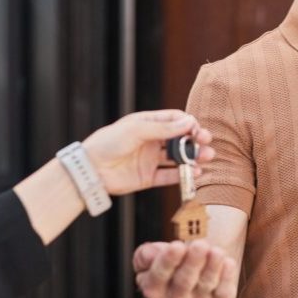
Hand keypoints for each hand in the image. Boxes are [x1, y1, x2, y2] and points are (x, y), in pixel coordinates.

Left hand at [82, 110, 214, 194]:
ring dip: (193, 157)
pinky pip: (170, 175)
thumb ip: (164, 128)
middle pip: (179, 139)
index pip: (174, 120)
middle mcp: (151, 141)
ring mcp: (151, 159)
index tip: (196, 129)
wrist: (90, 169)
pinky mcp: (149, 177)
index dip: (188, 123)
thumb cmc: (109, 142)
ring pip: (178, 157)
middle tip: (207, 142)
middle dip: (195, 140)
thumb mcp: (137, 130)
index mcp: (147, 124)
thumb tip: (189, 121)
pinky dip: (183, 174)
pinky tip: (195, 172)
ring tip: (206, 157)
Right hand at [133, 239, 237, 297]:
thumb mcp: (151, 263)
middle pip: (184, 282)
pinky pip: (223, 290)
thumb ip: (145, 256)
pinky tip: (228, 262)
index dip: (167, 262)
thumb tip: (149, 254)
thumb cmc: (168, 271)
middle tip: (199, 244)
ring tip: (216, 251)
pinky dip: (227, 277)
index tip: (176, 246)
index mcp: (154, 289)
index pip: (159, 276)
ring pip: (206, 284)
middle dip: (192, 263)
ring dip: (212, 267)